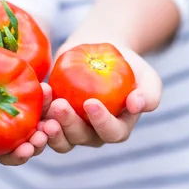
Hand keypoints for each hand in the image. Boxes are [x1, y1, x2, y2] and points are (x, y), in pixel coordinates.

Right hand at [0, 41, 50, 169]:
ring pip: (28, 141)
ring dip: (39, 141)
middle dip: (17, 155)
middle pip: (4, 152)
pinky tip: (57, 109)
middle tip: (28, 147)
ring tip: (47, 131)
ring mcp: (12, 123)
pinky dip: (52, 118)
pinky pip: (43, 120)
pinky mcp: (32, 111)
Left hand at [42, 46, 161, 152]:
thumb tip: (137, 105)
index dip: (101, 122)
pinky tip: (40, 95)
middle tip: (60, 106)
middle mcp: (93, 134)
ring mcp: (70, 128)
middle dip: (69, 124)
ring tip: (47, 105)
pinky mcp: (52, 116)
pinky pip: (43, 122)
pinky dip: (39, 113)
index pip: (111, 133)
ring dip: (50, 127)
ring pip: (59, 138)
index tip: (91, 103)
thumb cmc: (128, 65)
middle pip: (80, 138)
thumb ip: (149, 93)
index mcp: (117, 129)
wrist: (100, 49)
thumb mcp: (146, 76)